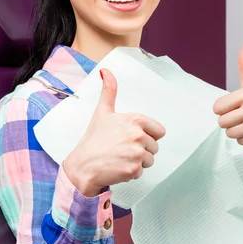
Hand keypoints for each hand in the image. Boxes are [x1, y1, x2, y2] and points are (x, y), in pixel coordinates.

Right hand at [64, 69, 165, 196]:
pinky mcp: (134, 169)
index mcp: (135, 119)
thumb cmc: (93, 139)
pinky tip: (117, 167)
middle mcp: (138, 135)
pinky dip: (131, 173)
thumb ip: (109, 91)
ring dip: (137, 162)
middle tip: (121, 149)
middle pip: (155, 147)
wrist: (83, 165)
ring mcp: (137, 153)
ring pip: (149, 160)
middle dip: (141, 150)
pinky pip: (142, 172)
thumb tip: (105, 71)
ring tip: (119, 158)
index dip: (146, 136)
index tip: (130, 137)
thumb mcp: (102, 112)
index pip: (159, 131)